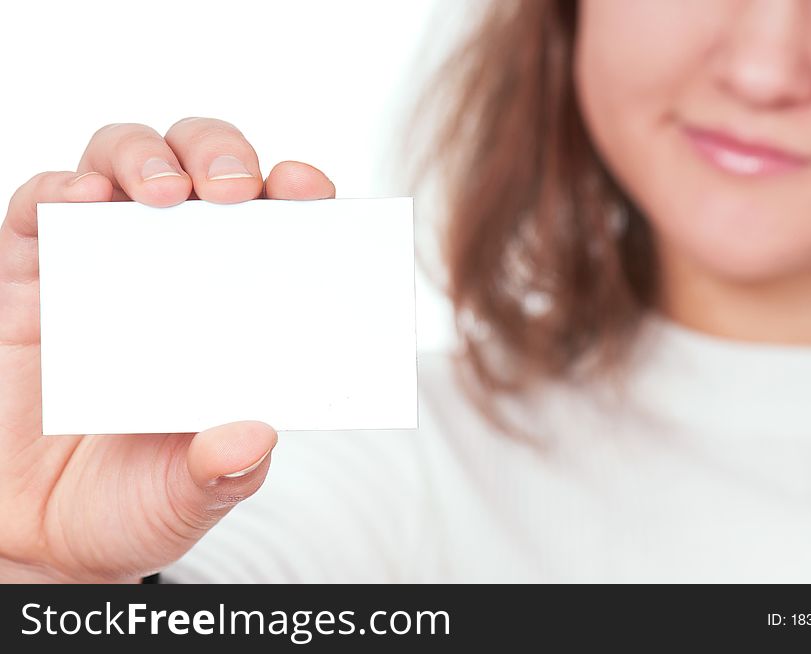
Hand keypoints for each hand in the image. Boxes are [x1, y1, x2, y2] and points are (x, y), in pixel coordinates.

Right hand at [0, 117, 334, 581]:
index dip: (294, 193)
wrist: (42, 536)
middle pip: (201, 170)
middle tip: (232, 189)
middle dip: (220, 155)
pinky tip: (82, 202)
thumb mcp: (192, 495)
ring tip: (163, 193)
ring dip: (144, 159)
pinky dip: (59, 192)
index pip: (274, 225)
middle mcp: (174, 271)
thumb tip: (254, 437)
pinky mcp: (26, 276)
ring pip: (122, 164)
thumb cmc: (132, 501)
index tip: (307, 190)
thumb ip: (224, 470)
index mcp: (234, 308)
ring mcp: (100, 265)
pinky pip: (38, 209)